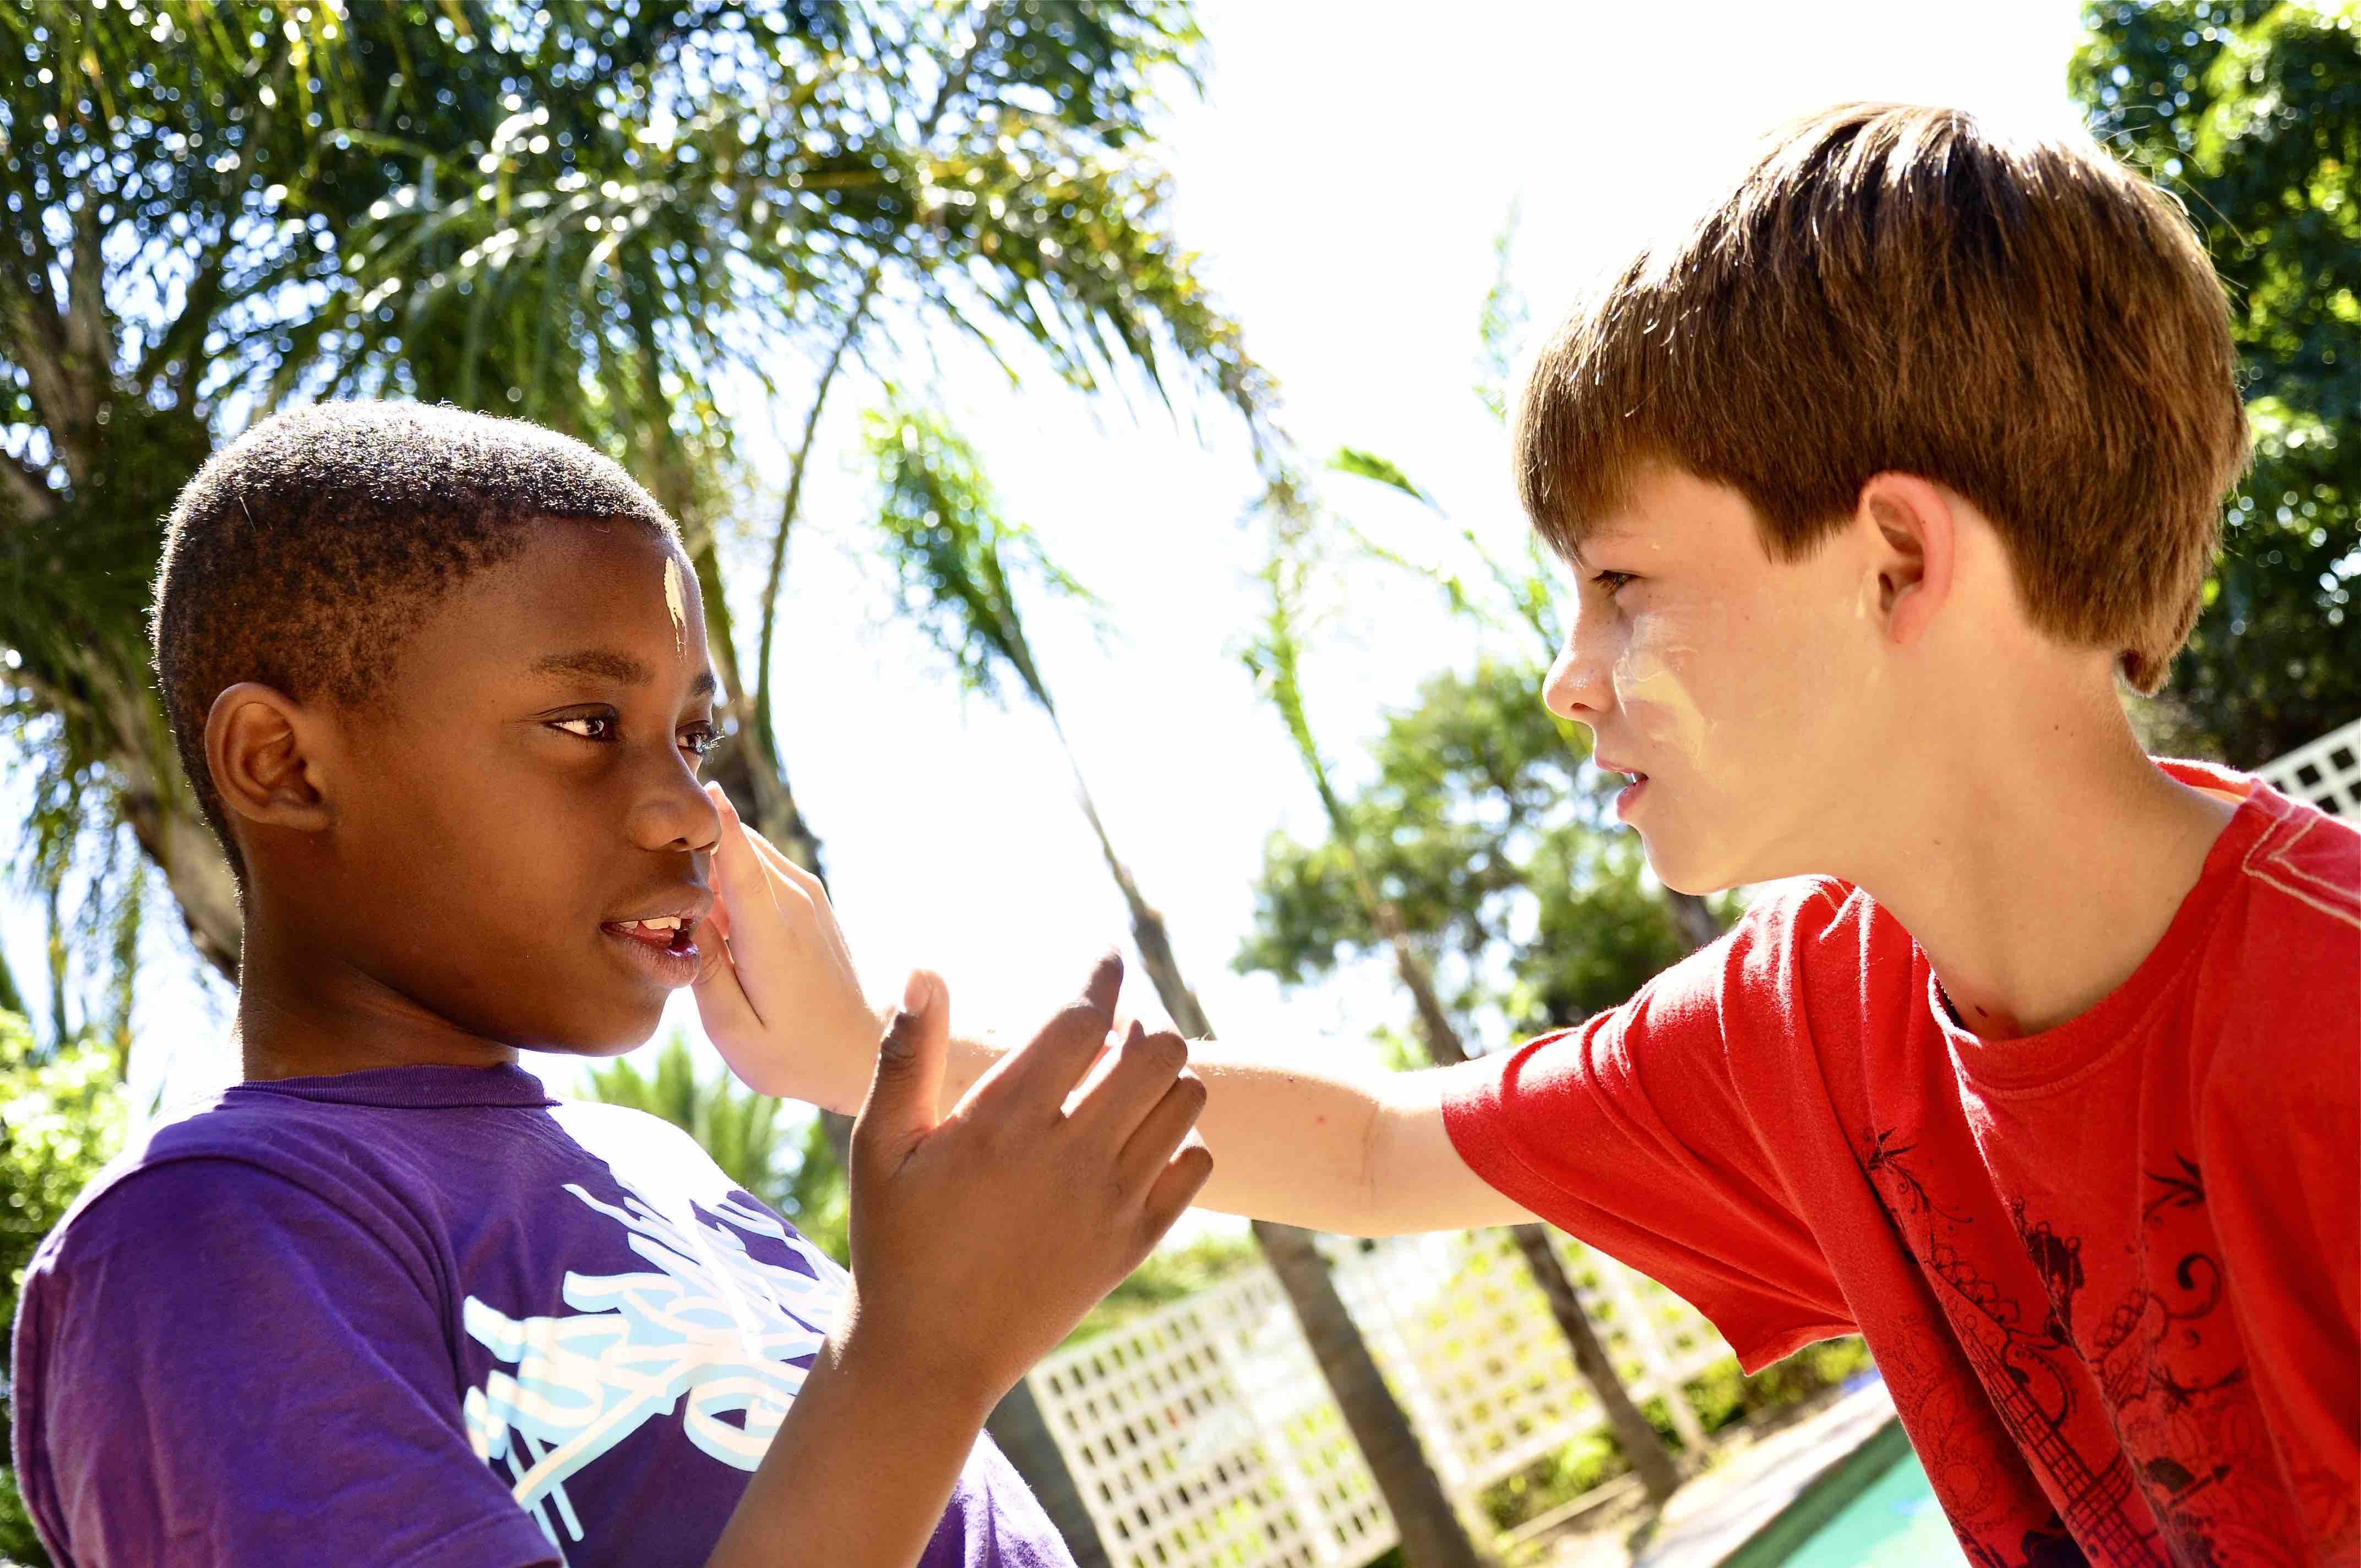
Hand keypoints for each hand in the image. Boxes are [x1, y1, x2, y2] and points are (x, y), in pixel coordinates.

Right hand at [692, 782, 879, 1103]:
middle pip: (738, 848)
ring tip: (671, 881)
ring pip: (751, 855)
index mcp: (773, 935)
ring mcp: (809, 899)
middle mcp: (796, 904)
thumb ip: (706, 973)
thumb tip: (684, 918)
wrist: (867, 1052)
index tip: (693, 785)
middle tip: (646, 853)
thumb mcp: (738, 1033)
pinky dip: (734, 874)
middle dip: (697, 841)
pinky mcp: (812, 902)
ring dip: (714, 858)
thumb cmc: (797, 1054)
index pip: (740, 862)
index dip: (716, 822)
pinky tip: (708, 904)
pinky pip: (764, 870)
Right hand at [835, 954, 1213, 1416]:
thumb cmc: (896, 1242)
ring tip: (1125, 1083)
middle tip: (1113, 1032)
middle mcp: (1069, 1157)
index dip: (1104, 975)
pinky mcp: (1133, 1245)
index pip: (1084, 1019)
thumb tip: (924, 972)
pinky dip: (1183, 1139)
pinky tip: (1139, 1141)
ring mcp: (1110, 1204)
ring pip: (1185, 1102)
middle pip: (1155, 1051)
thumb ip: (907, 1056)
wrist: (930, 1355)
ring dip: (1165, 1076)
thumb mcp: (879, 1147)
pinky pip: (1196, 1165)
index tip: (1106, 955)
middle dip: (1142, 1024)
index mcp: (1004, 1123)